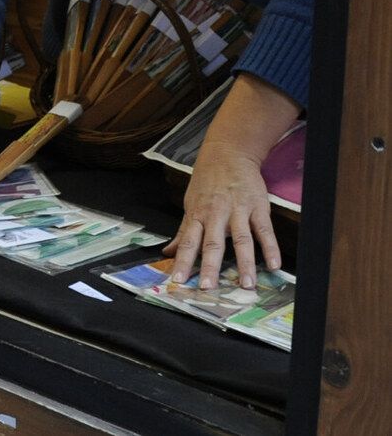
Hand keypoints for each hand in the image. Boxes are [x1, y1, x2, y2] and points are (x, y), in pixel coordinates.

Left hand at [164, 142, 277, 290]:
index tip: (177, 280)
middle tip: (208, 288)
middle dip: (210, 266)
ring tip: (247, 285)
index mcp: (197, 215)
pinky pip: (265, 231)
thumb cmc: (206, 182)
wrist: (227, 153)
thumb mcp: (190, 204)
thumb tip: (168, 252)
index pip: (187, 242)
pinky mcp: (257, 207)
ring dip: (244, 264)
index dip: (182, 261)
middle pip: (212, 244)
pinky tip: (274, 265)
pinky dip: (271, 248)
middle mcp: (216, 214)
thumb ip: (182, 231)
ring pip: (241, 240)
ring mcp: (238, 211)